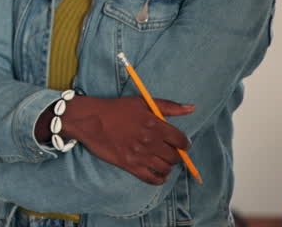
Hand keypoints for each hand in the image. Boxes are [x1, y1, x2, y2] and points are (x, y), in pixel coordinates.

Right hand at [60, 95, 193, 184]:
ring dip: (167, 166)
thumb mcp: (141, 102)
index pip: (181, 141)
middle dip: (175, 156)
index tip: (180, 144)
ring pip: (165, 168)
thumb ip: (169, 106)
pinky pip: (152, 178)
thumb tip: (192, 108)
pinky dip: (159, 179)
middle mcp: (149, 141)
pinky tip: (158, 174)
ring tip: (162, 162)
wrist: (90, 119)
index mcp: (155, 124)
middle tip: (169, 152)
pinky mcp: (129, 165)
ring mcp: (140, 155)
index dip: (184, 144)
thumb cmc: (115, 109)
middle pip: (174, 157)